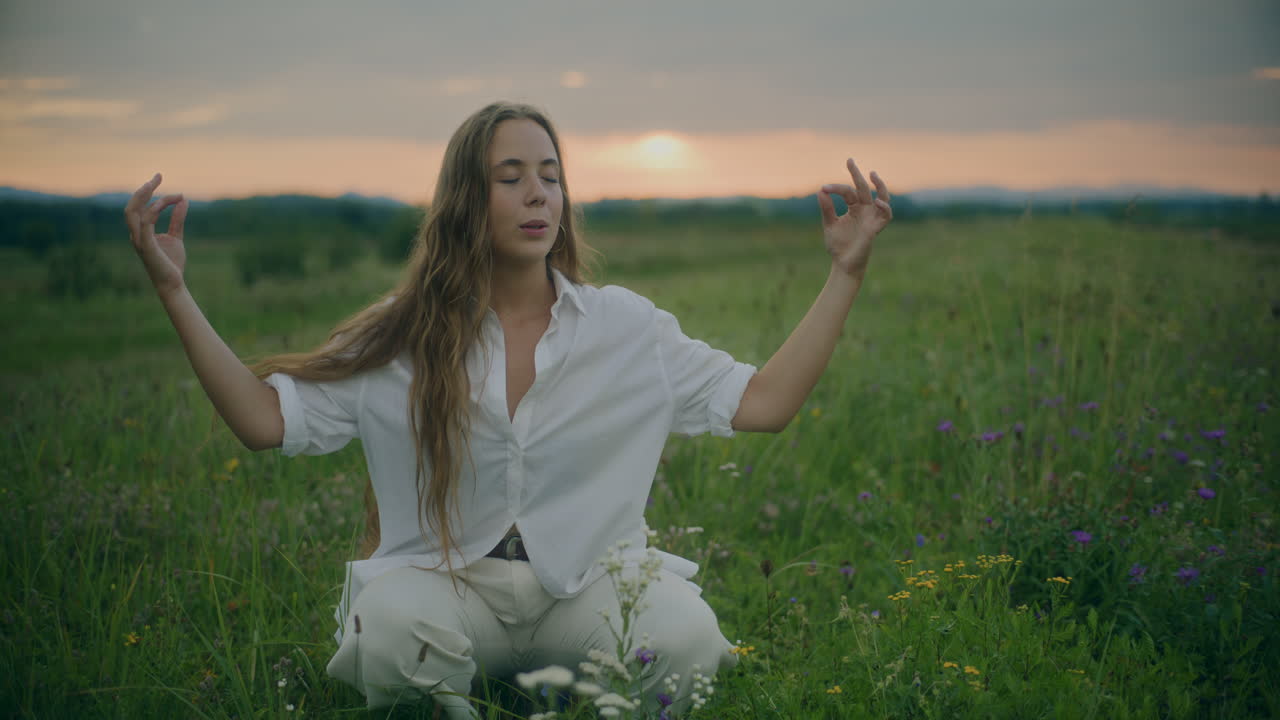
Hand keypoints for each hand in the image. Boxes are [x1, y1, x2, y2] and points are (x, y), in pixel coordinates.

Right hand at [123, 173, 189, 296]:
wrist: (173, 283)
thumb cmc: (172, 262)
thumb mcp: (176, 236)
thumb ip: (178, 218)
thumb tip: (183, 200)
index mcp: (140, 231)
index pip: (139, 206)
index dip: (148, 191)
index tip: (160, 178)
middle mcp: (136, 234)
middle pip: (131, 206)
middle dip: (143, 189)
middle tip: (157, 176)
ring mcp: (139, 240)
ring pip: (132, 212)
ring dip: (145, 196)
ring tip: (157, 184)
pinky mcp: (147, 246)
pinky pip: (145, 223)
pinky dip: (154, 210)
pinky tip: (166, 202)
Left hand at [818, 158, 891, 277]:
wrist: (842, 264)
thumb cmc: (837, 245)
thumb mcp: (829, 224)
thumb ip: (827, 208)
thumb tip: (820, 190)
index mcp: (854, 208)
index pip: (847, 192)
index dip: (836, 188)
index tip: (823, 188)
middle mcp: (865, 210)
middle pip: (864, 188)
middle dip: (857, 174)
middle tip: (849, 160)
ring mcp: (872, 218)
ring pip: (882, 197)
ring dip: (880, 186)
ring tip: (872, 174)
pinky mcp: (875, 229)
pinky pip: (885, 216)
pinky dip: (884, 208)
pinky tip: (877, 201)